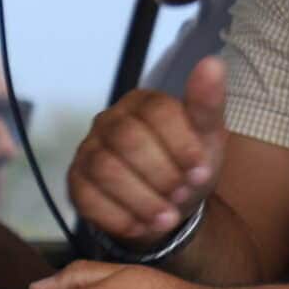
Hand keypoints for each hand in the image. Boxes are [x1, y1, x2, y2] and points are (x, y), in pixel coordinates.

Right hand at [68, 56, 229, 248]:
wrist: (170, 207)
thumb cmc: (189, 166)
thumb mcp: (208, 139)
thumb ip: (209, 103)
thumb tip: (213, 62)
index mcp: (144, 103)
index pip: (156, 111)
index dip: (180, 145)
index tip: (200, 171)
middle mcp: (110, 121)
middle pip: (128, 140)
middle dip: (161, 174)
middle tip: (183, 195)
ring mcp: (89, 151)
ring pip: (106, 170)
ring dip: (142, 199)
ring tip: (168, 217)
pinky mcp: (76, 182)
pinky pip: (87, 198)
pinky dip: (120, 217)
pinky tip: (143, 226)